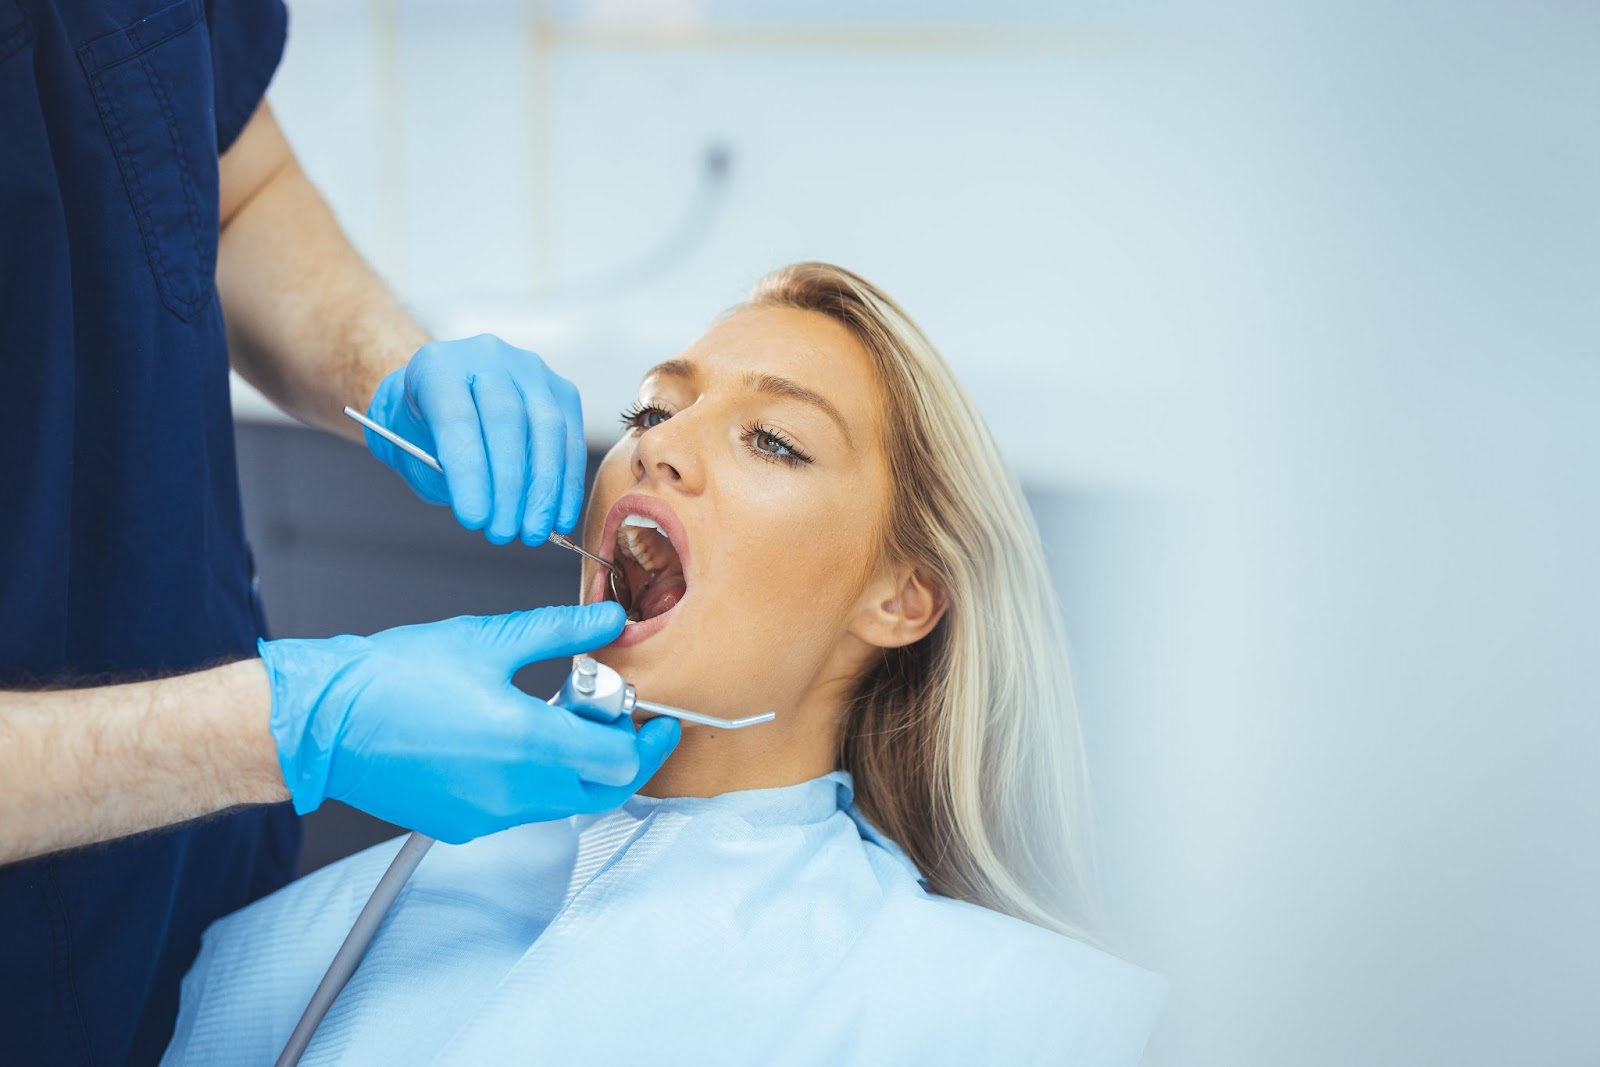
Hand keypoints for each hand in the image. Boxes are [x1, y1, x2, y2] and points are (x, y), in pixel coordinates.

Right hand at [260, 602, 678, 843]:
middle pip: (602, 790)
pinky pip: (524, 810)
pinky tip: (523, 742)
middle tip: (625, 722)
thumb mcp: (488, 638)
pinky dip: (541, 781)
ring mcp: (488, 815)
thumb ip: (560, 631)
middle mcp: (514, 791)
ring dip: (581, 768)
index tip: (658, 718)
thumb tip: (609, 618)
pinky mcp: (463, 825)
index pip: (620, 760)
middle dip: (625, 758)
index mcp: (528, 744)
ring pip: (564, 802)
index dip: (648, 739)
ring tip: (565, 720)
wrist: (323, 723)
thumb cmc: (392, 679)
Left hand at [364, 335, 586, 544]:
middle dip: (509, 485)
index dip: (468, 471)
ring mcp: (530, 370)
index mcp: (438, 365)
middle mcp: (487, 356)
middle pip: (507, 420)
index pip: (457, 416)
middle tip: (503, 532)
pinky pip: (571, 440)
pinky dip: (566, 484)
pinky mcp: (561, 391)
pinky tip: (557, 516)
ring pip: (548, 430)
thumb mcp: (411, 449)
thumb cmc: (423, 429)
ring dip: (543, 489)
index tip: (473, 518)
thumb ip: (441, 471)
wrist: (445, 398)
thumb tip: (488, 509)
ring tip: (533, 531)